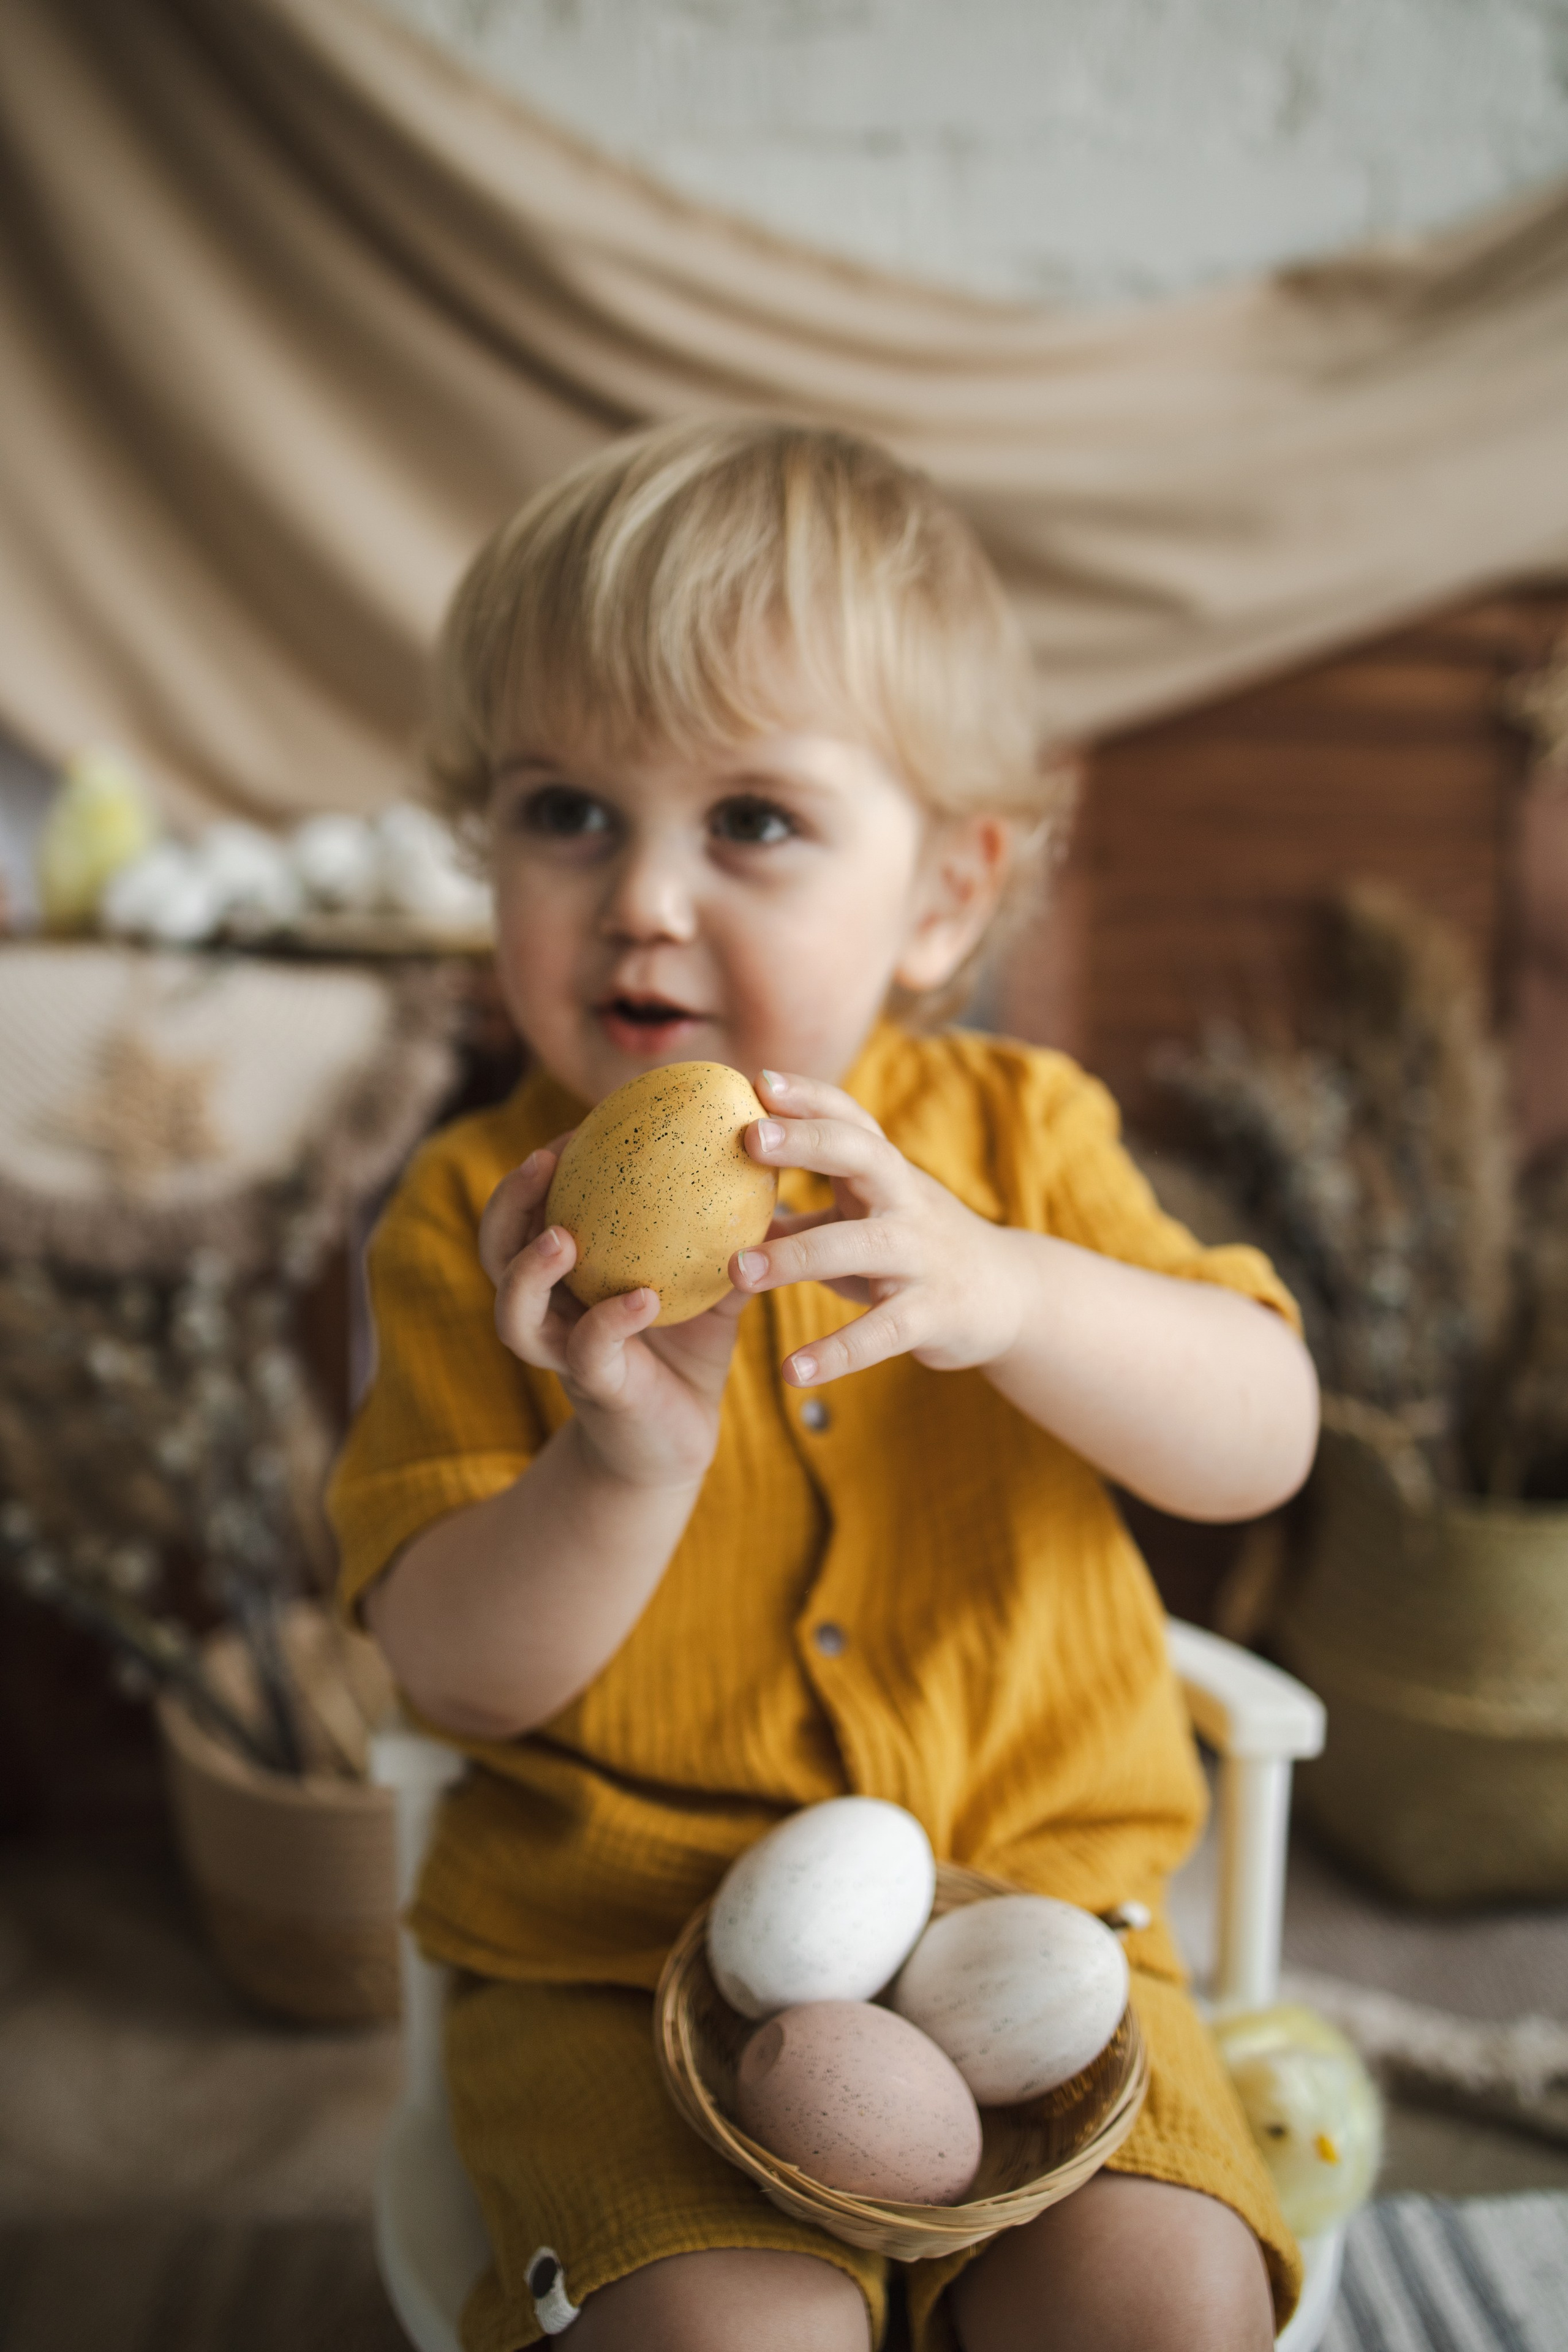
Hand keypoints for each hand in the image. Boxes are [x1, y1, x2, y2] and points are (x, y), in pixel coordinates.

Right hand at [480, 1140, 746, 1489]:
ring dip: (529, 1271)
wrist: (681, 1441)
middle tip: (542, 1161)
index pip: (528, 1214)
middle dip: (508, 1205)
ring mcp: (565, 1355)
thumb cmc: (688, 1352)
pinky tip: (642, 1297)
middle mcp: (552, 1313)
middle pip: (496, 1253)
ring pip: (515, 1313)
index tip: (571, 1131)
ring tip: (561, 1236)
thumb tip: (766, 1170)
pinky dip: (611, 1321)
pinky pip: (589, 1353)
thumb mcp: (707, 1285)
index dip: (535, 1173)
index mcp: (565, 1279)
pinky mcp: (598, 1390)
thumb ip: (723, 1237)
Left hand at [729, 1070, 1025, 1387]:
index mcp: (886, 1172)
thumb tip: (720, 1198)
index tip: (758, 1080)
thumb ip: (803, 1207)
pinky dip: (838, 1352)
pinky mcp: (933, 1313)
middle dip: (808, 1142)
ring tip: (736, 1272)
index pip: (850, 1119)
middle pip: (863, 1156)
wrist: (1007, 1295)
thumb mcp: (863, 1215)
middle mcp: (907, 1202)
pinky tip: (793, 1372)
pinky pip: (883, 1332)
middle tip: (749, 1139)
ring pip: (862, 1245)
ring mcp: (923, 1256)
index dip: (809, 1096)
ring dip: (798, 1256)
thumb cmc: (912, 1247)